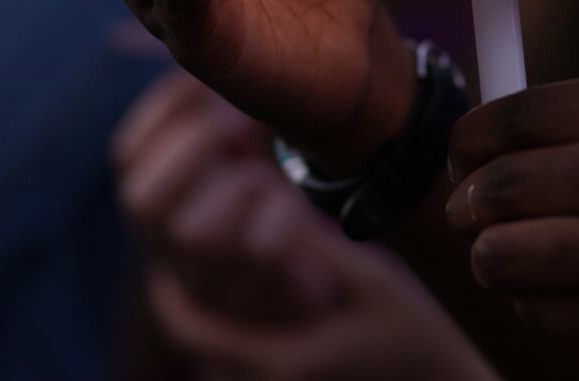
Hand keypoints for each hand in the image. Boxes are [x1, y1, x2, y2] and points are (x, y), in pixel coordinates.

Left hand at [144, 155, 500, 380]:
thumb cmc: (415, 335)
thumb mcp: (370, 281)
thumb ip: (316, 250)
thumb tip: (270, 214)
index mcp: (282, 359)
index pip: (194, 333)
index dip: (169, 299)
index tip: (162, 267)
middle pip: (201, 359)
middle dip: (186, 319)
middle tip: (178, 276)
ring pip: (220, 376)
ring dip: (211, 340)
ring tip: (211, 296)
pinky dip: (234, 359)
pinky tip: (248, 326)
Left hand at [445, 73, 578, 375]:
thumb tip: (513, 139)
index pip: (521, 114)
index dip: (472, 136)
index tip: (464, 150)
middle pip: (497, 187)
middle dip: (467, 202)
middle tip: (469, 208)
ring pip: (508, 260)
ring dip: (495, 258)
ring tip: (511, 252)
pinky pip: (551, 315)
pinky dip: (538, 303)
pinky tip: (562, 290)